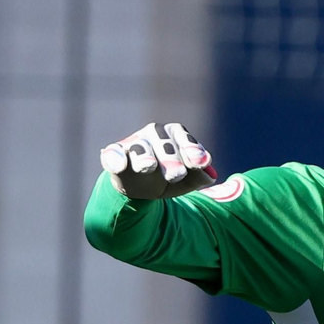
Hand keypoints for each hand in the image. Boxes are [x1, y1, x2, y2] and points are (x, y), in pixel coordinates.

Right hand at [100, 122, 215, 199]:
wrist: (141, 189)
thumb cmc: (168, 178)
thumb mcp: (188, 180)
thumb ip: (200, 176)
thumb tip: (210, 174)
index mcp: (175, 135)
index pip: (184, 138)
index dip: (192, 149)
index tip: (199, 163)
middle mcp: (154, 134)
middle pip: (164, 143)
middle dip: (171, 158)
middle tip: (177, 174)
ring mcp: (133, 143)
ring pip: (140, 147)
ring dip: (144, 157)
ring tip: (148, 167)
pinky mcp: (115, 154)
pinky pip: (113, 154)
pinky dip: (115, 158)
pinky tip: (119, 165)